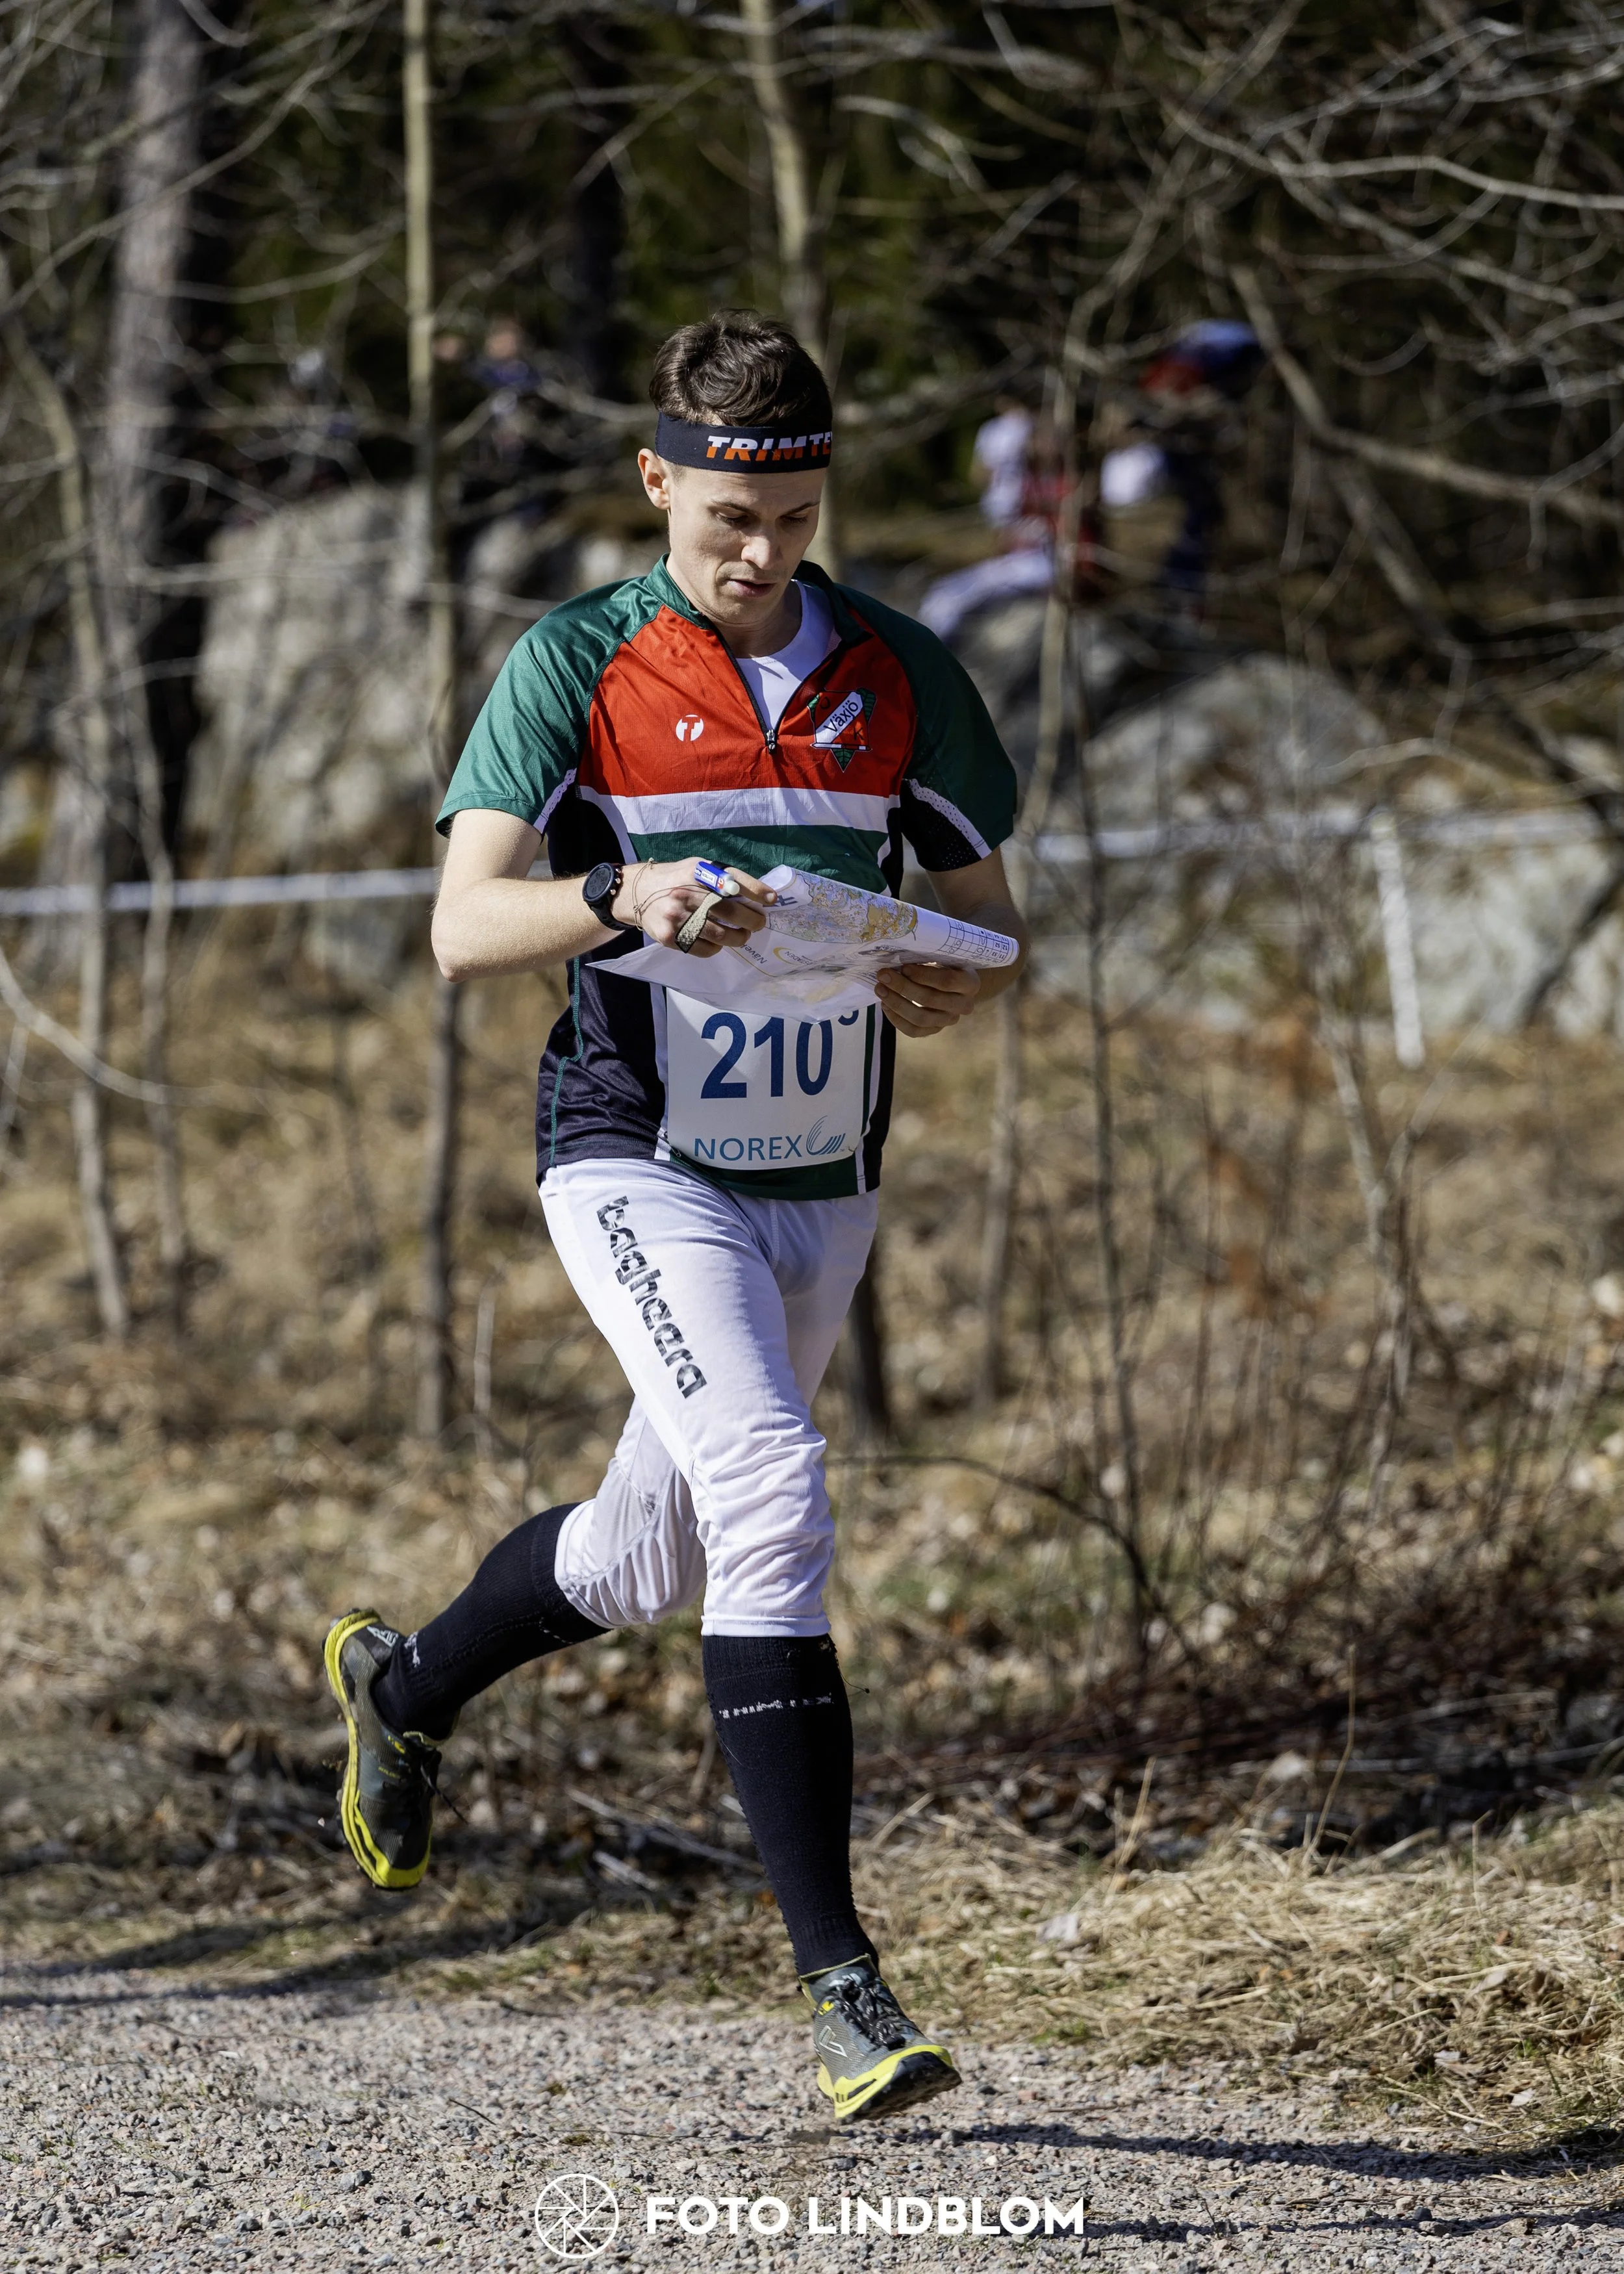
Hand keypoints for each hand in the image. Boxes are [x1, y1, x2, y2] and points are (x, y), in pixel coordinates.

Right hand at [611, 860, 774, 957]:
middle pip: (731, 912)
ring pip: (720, 935)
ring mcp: (676, 917)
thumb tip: (759, 895)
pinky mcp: (670, 937)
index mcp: (696, 872)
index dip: (756, 891)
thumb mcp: (696, 867)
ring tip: (742, 936)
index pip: (733, 881)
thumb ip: (722, 878)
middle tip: (758, 923)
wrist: (637, 893)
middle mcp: (686, 893)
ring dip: (738, 938)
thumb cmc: (675, 879)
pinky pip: (704, 949)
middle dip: (752, 920)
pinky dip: (717, 948)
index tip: (771, 900)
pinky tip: (718, 942)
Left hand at [874, 959, 980, 1036]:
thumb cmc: (945, 964)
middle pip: (931, 1000)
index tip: (903, 967)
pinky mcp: (935, 1030)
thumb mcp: (944, 957)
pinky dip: (896, 1019)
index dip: (923, 975)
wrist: (952, 984)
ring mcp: (949, 1020)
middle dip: (904, 987)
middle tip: (883, 975)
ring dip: (896, 1003)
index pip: (947, 981)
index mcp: (970, 983)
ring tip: (880, 989)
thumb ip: (928, 957)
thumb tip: (899, 956)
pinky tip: (885, 1005)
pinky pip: (914, 1031)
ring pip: (921, 1018)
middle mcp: (964, 1005)